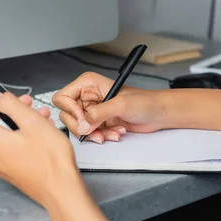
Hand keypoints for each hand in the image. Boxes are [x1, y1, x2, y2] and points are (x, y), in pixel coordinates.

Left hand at [0, 92, 83, 209]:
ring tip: (41, 119)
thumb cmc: (49, 161)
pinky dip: (21, 138)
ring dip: (20, 123)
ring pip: (3, 135)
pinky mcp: (9, 171)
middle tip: (28, 105)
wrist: (61, 190)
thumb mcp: (32, 121)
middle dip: (10, 111)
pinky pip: (9, 148)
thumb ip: (10, 105)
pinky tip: (40, 134)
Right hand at [52, 72, 167, 142]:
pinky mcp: (97, 122)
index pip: (62, 97)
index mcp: (87, 84)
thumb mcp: (120, 105)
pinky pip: (89, 134)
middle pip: (66, 115)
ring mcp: (91, 110)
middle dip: (82, 127)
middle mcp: (86, 97)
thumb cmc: (144, 101)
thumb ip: (98, 114)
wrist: (158, 113)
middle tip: (95, 131)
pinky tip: (114, 133)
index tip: (83, 119)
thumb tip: (82, 125)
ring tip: (109, 133)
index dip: (70, 111)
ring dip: (94, 133)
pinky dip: (100, 136)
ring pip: (78, 127)